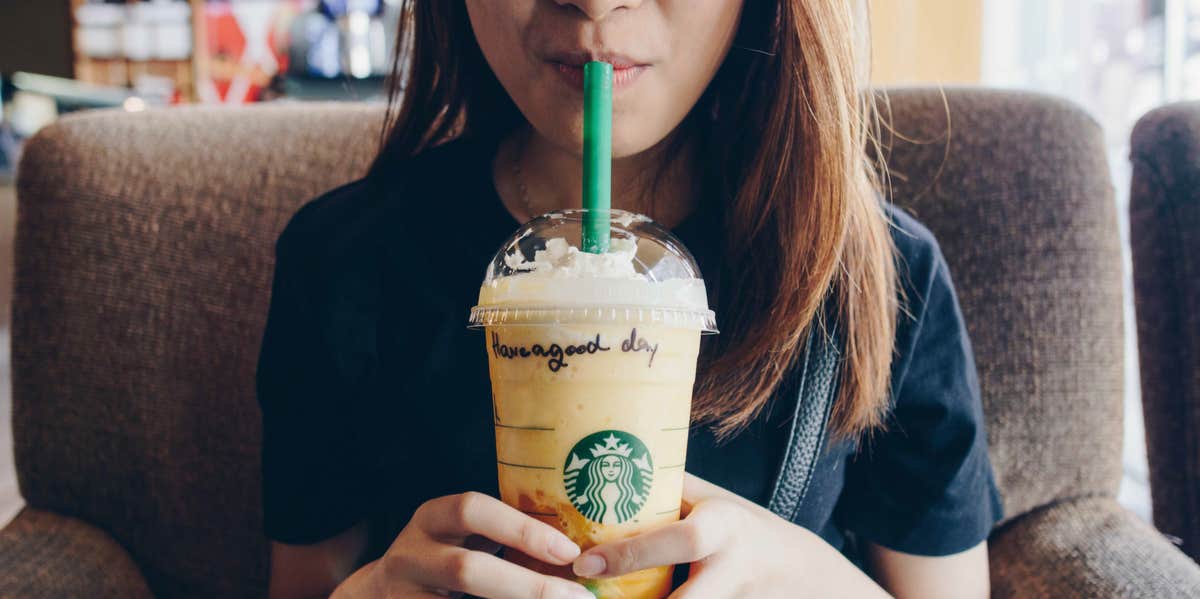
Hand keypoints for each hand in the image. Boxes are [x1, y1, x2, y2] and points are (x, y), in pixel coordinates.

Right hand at [335, 492, 594, 598]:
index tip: (568, 551)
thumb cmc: (442, 558)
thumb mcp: (462, 536)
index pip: (473, 510)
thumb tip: (577, 552)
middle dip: (527, 587)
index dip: (522, 530)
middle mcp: (411, 553)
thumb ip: (503, 537)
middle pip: (469, 570)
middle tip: (575, 597)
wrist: (380, 594)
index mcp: (431, 517)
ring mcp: (404, 591)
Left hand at [570, 474, 889, 597]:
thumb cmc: (743, 528)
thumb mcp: (714, 502)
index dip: (628, 555)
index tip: (583, 563)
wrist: (803, 574)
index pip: (678, 542)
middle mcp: (731, 568)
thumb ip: (668, 491)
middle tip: (584, 598)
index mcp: (722, 527)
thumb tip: (603, 470)